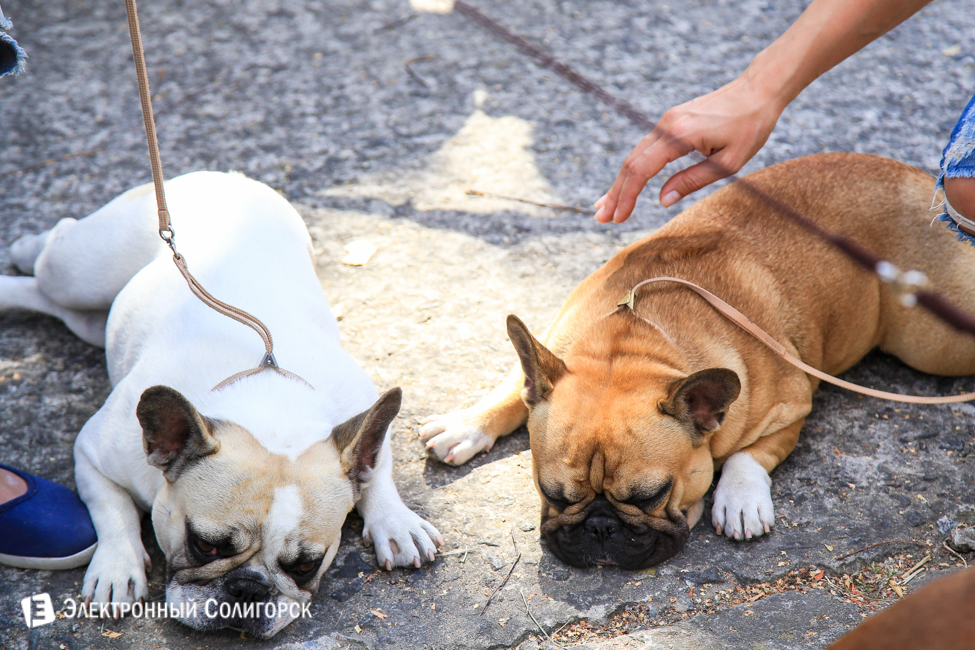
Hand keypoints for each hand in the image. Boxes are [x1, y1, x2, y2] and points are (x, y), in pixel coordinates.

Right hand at [594, 73, 783, 222]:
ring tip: (606, 206)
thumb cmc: (750, 126)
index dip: (627, 196)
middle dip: (615, 193)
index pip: (642, 170)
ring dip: (620, 183)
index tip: (618, 218)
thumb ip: (692, 181)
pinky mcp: (670, 121)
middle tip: (602, 218)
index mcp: (680, 136)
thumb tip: (662, 200)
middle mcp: (666, 125)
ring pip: (634, 155)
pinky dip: (633, 168)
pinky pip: (645, 148)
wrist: (758, 89)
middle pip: (630, 163)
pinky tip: (626, 183)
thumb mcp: (728, 162)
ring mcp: (666, 121)